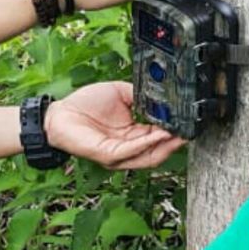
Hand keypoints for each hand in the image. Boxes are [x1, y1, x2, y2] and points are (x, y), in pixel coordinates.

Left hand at [45, 81, 185, 169]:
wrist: (60, 114)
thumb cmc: (84, 105)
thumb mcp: (119, 93)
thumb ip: (139, 95)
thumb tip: (158, 93)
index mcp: (131, 133)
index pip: (157, 136)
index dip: (172, 131)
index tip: (186, 121)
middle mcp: (127, 147)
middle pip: (157, 151)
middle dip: (174, 142)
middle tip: (189, 131)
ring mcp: (118, 154)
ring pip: (148, 156)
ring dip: (165, 146)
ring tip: (179, 134)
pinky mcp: (108, 155)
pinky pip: (131, 151)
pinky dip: (147, 143)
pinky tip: (158, 134)